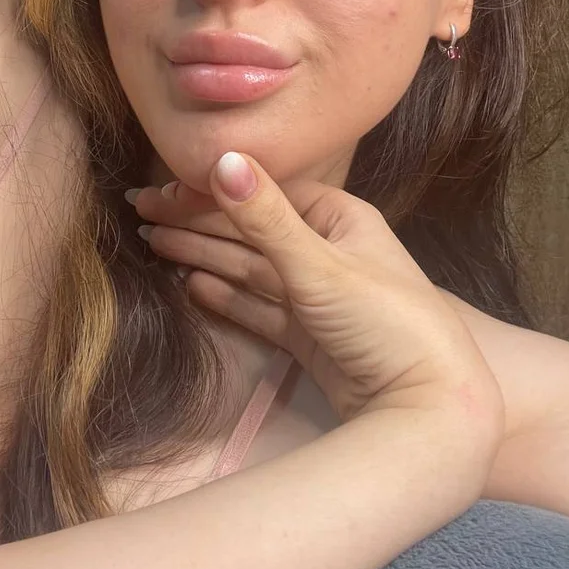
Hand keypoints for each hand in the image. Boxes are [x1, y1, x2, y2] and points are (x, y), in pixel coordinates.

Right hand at [127, 152, 504, 442]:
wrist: (428, 410)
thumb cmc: (384, 323)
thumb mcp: (320, 265)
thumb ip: (265, 217)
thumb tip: (221, 158)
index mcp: (342, 219)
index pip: (265, 194)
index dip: (212, 192)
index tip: (160, 192)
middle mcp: (330, 252)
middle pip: (253, 231)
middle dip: (198, 222)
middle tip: (140, 214)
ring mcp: (320, 298)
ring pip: (252, 270)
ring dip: (204, 256)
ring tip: (153, 244)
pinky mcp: (312, 338)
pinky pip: (261, 308)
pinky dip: (227, 297)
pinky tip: (192, 286)